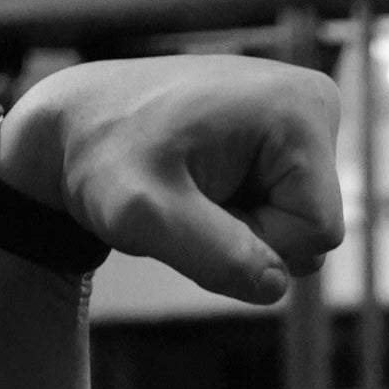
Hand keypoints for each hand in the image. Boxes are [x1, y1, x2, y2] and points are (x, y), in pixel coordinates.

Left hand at [0, 56, 345, 304]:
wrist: (70, 123)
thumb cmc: (100, 160)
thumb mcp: (143, 215)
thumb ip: (212, 255)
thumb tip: (276, 286)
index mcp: (300, 111)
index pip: (318, 232)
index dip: (257, 243)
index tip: (193, 212)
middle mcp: (316, 102)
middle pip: (315, 227)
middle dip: (252, 234)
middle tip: (187, 200)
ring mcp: (304, 112)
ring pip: (300, 220)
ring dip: (244, 224)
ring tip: (190, 188)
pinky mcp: (286, 126)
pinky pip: (286, 200)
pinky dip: (242, 205)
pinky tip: (200, 180)